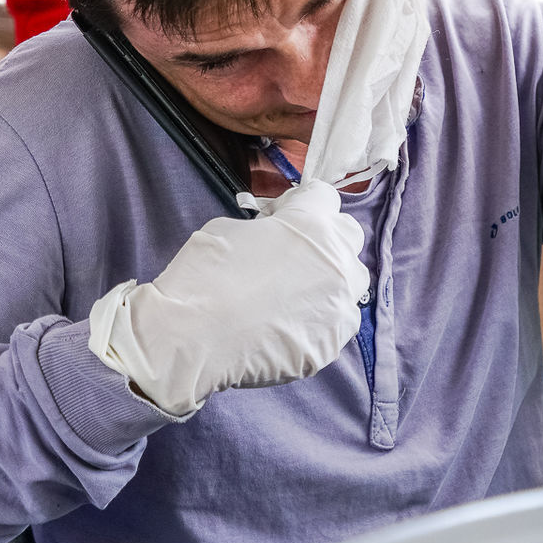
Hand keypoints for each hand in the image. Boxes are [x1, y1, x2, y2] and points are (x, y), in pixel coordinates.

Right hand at [88, 182, 367, 416]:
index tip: (278, 217)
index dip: (299, 202)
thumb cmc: (204, 274)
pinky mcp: (329, 345)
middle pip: (348, 236)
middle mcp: (336, 263)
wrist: (191, 339)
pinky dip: (317, 320)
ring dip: (328, 280)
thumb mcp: (229, 229)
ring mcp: (338, 308)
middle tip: (292, 252)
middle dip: (324, 237)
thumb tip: (275, 239)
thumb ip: (268, 228)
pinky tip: (285, 327)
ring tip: (293, 294)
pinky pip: (335, 324)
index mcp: (312, 226)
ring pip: (350, 284)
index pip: (324, 196)